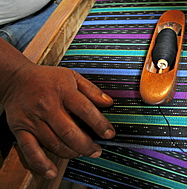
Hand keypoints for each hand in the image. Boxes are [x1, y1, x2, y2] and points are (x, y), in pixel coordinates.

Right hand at [1, 63, 114, 178]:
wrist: (15, 79)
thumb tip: (109, 103)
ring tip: (82, 153)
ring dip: (71, 152)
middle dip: (87, 145)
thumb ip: (92, 90)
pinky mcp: (20, 129)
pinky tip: (51, 171)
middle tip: (97, 151)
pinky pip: (30, 150)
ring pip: (54, 143)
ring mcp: (33, 119)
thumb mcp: (72, 76)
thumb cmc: (47, 78)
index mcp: (63, 91)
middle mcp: (47, 105)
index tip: (109, 134)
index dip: (100, 124)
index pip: (85, 110)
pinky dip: (41, 163)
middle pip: (70, 131)